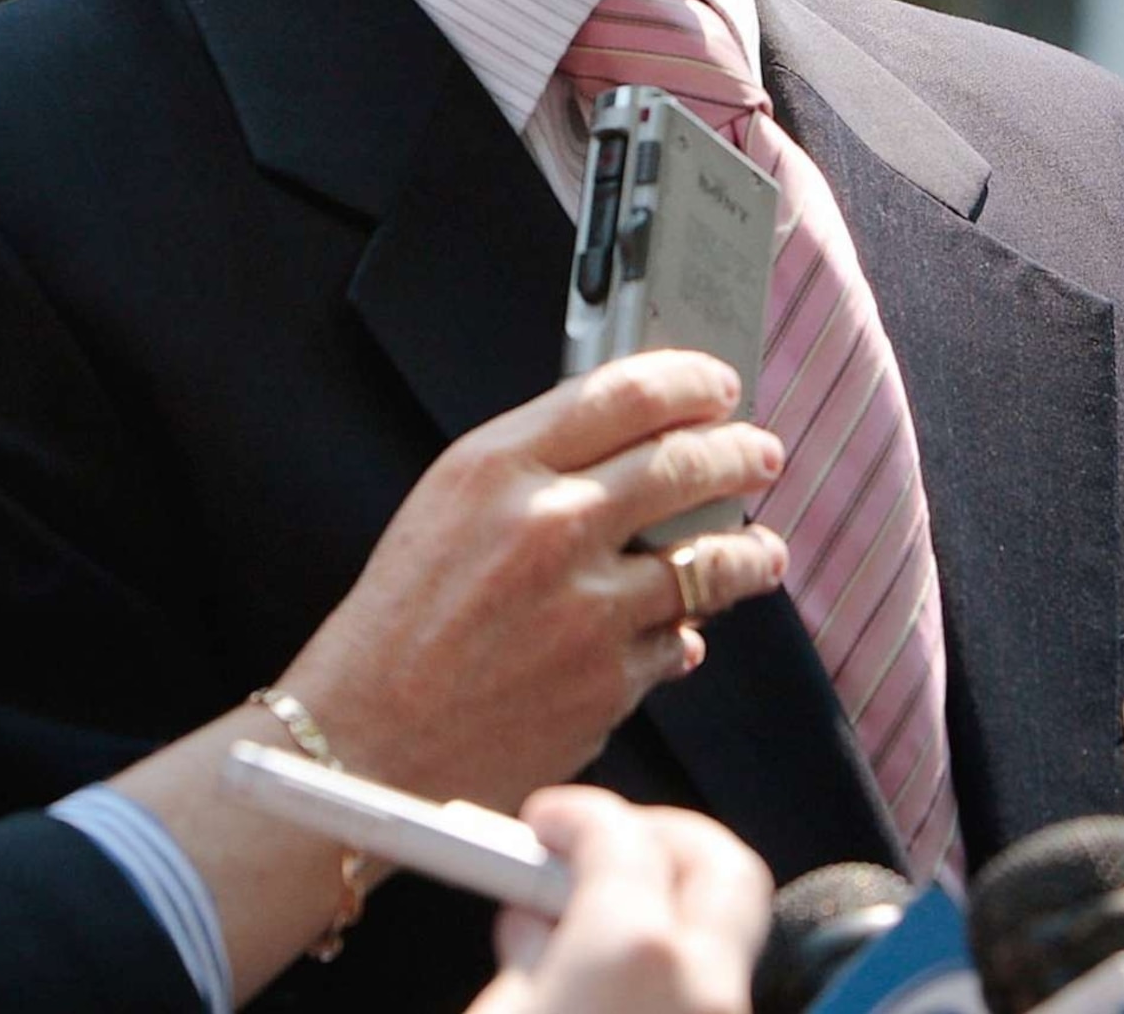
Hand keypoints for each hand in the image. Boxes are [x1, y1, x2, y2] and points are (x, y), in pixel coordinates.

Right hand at [280, 349, 788, 808]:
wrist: (364, 741)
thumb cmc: (398, 621)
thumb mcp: (446, 504)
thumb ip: (533, 462)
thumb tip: (630, 439)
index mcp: (498, 468)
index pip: (626, 393)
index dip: (689, 382)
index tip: (716, 386)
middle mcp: (550, 526)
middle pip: (685, 466)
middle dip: (740, 455)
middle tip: (760, 455)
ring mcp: (588, 608)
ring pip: (708, 561)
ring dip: (747, 551)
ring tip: (759, 550)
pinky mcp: (610, 682)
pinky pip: (678, 641)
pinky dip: (682, 632)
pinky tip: (678, 629)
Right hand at [472, 788, 770, 1013]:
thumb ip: (528, 953)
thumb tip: (537, 924)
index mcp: (636, 954)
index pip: (620, 835)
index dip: (573, 817)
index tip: (541, 825)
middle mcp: (706, 988)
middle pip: (721, 867)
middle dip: (661, 839)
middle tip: (599, 851)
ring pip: (722, 938)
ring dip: (669, 913)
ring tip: (595, 932)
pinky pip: (711, 994)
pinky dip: (671, 973)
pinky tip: (616, 993)